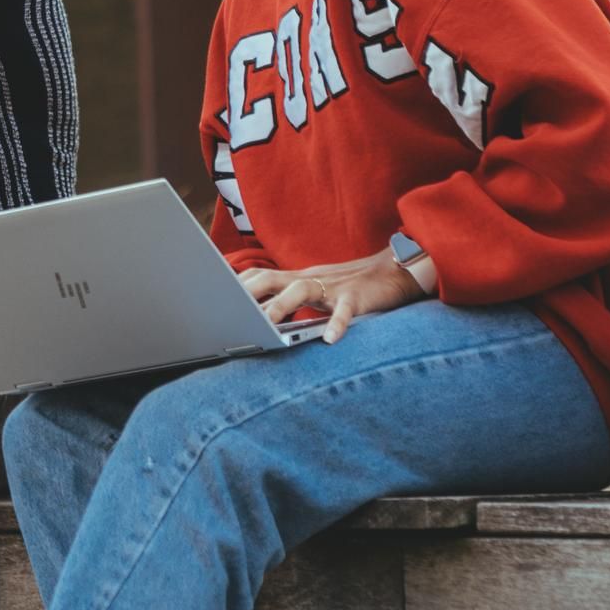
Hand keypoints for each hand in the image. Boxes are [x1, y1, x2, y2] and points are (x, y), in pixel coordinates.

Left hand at [241, 249, 432, 345]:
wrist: (397, 270)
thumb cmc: (352, 286)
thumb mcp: (316, 289)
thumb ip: (290, 298)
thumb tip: (259, 312)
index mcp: (298, 278)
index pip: (259, 276)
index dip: (236, 285)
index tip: (212, 297)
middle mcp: (311, 279)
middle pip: (271, 278)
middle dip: (247, 293)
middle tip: (227, 310)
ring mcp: (334, 287)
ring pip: (302, 291)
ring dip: (282, 306)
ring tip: (266, 323)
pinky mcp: (358, 297)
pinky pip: (346, 310)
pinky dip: (338, 324)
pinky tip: (331, 339)